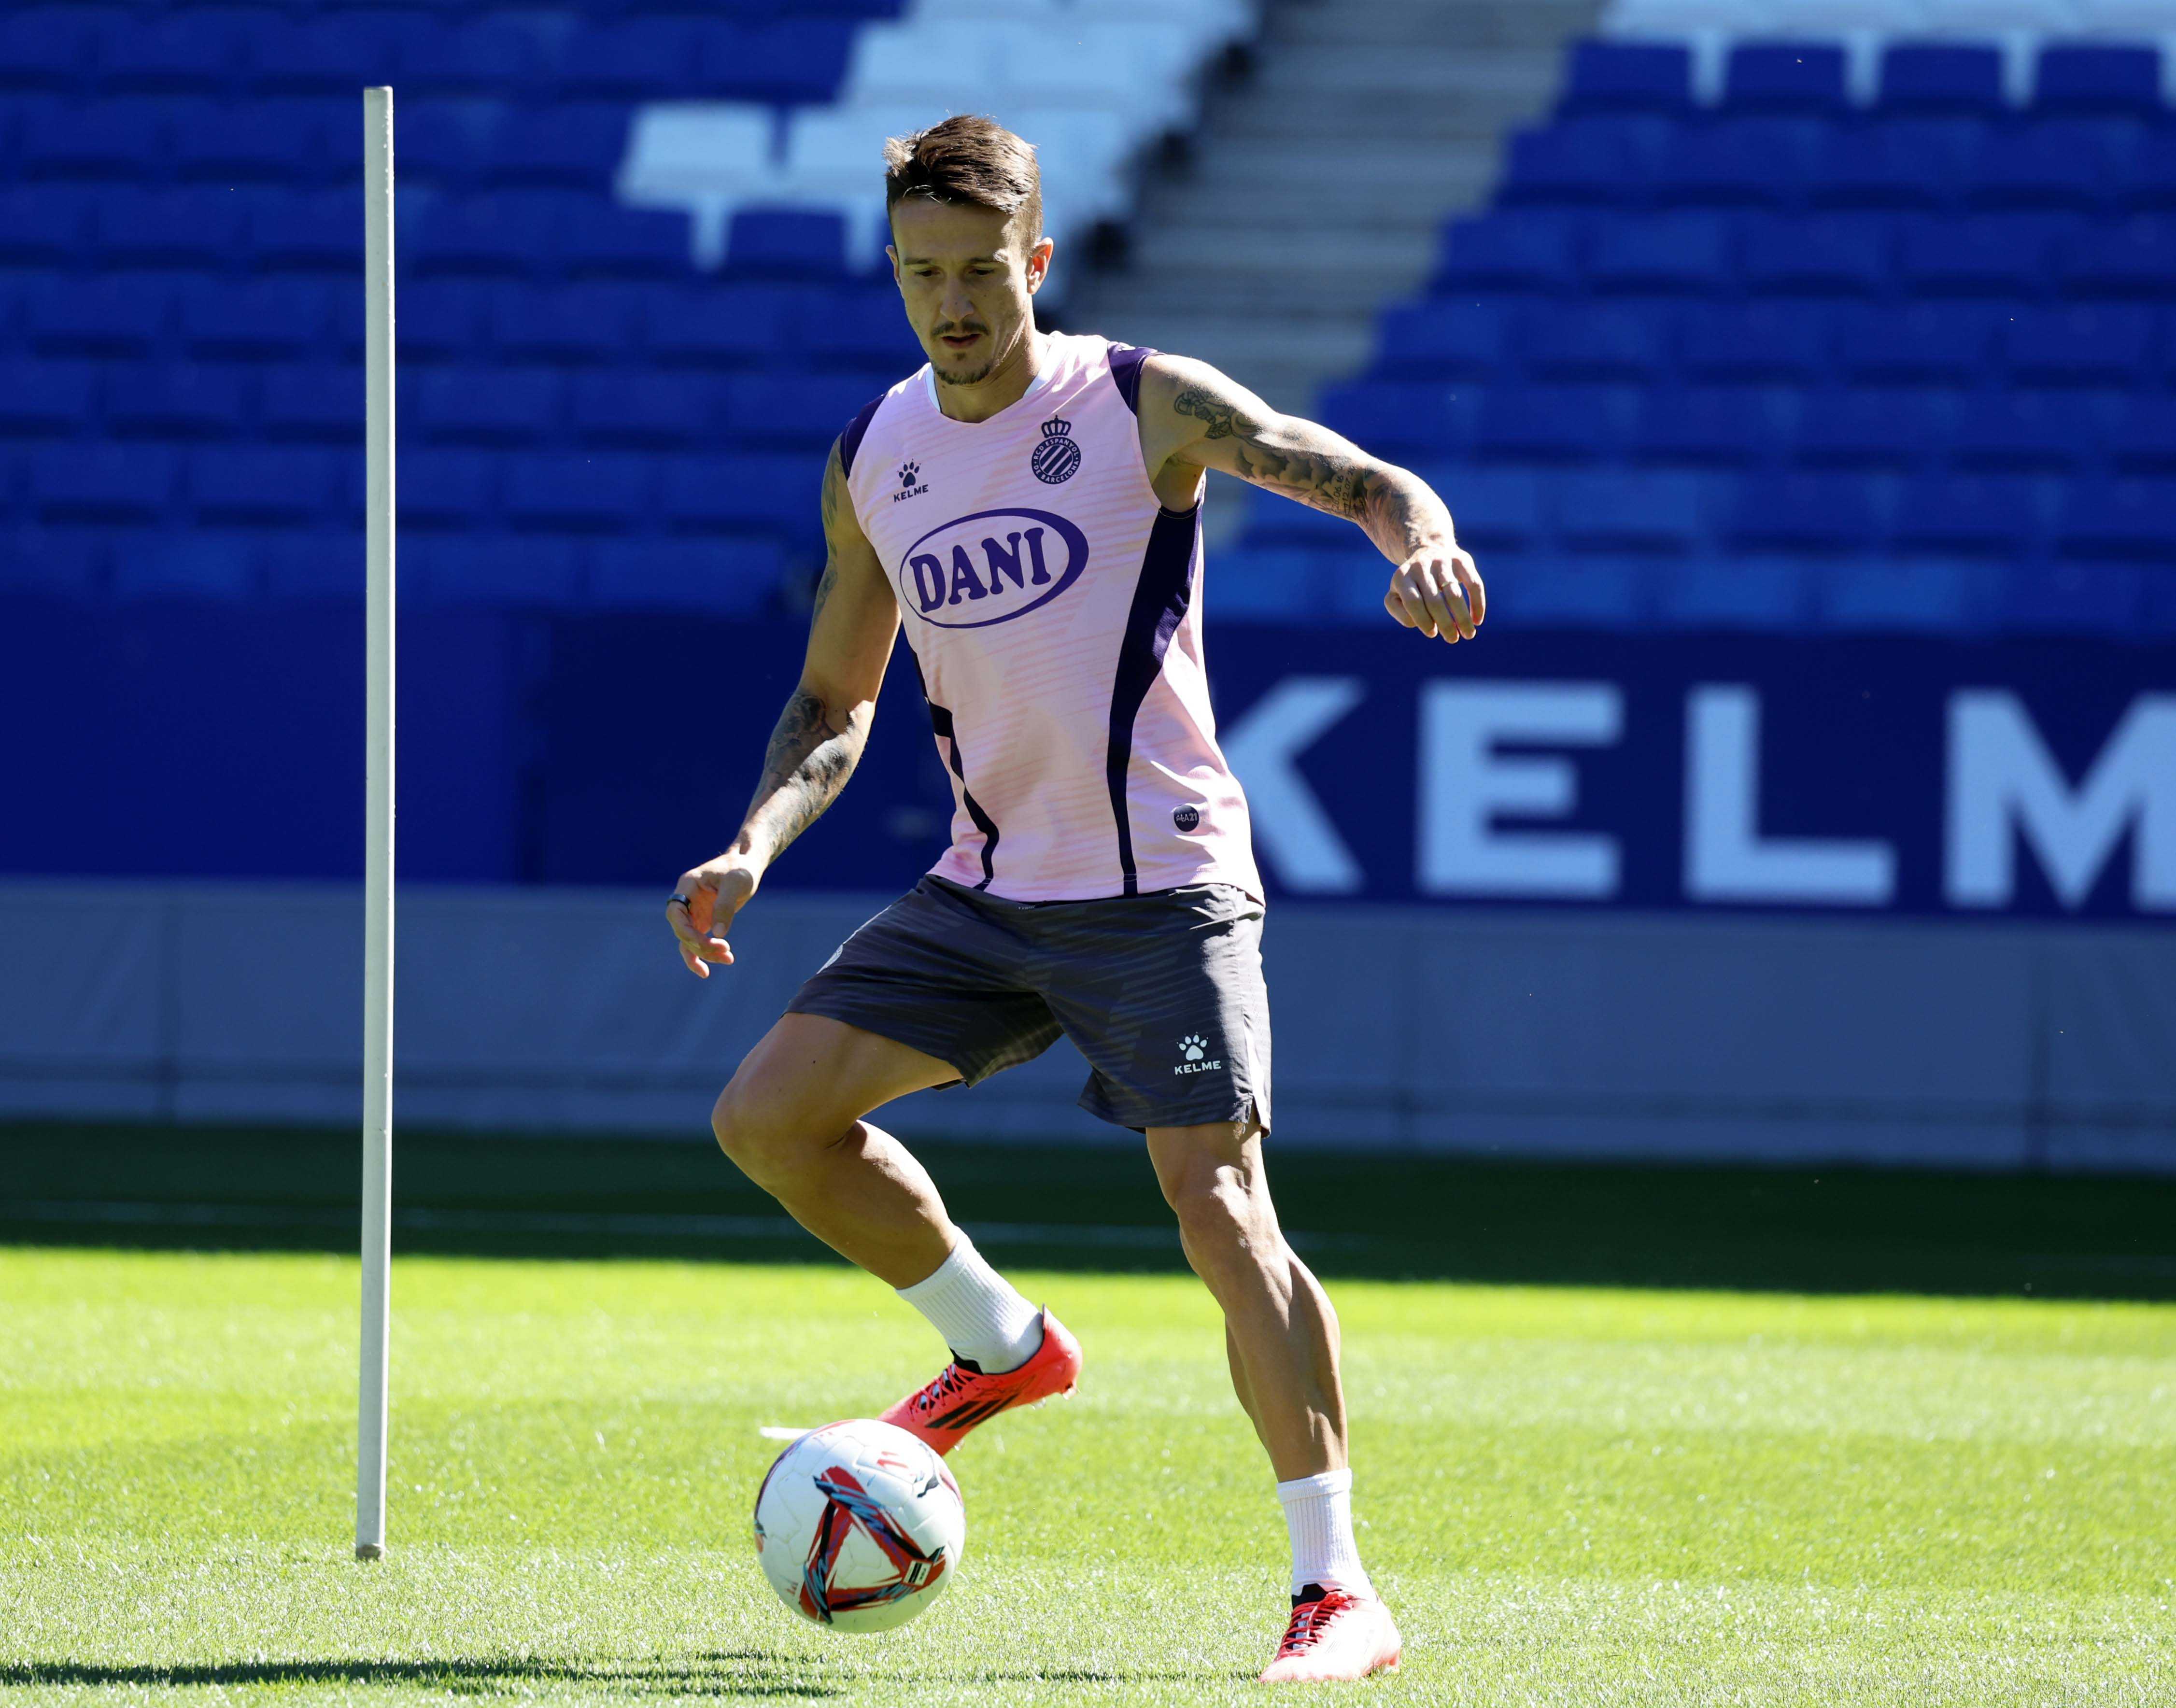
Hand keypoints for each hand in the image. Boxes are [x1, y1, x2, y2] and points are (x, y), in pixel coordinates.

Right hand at [665, 855, 760, 978]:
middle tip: (725, 950)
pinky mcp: (702, 921)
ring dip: (705, 953)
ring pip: (689, 940)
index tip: (705, 943)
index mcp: (688, 886)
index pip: (675, 913)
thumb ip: (725, 906)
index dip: (685, 932)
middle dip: (701, 945)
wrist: (747, 866)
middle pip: (682, 930)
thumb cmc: (740, 869)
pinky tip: (712, 968)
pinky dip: (703, 955)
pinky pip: (696, 942)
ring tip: (729, 959)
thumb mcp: (736, 883)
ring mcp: (693, 912)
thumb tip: (718, 934)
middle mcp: (686, 900)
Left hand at [1385, 544, 1484, 642]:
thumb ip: (1399, 610)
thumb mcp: (1396, 594)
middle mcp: (1421, 567)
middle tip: (1452, 639)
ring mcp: (1442, 561)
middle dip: (1445, 624)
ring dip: (1463, 618)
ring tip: (1468, 634)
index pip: (1413, 602)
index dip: (1423, 621)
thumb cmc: (1412, 583)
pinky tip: (1477, 620)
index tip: (1432, 633)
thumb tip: (1417, 623)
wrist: (1429, 548)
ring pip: (1454, 594)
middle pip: (1435, 601)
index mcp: (1402, 577)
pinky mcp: (1462, 560)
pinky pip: (1473, 584)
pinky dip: (1478, 604)